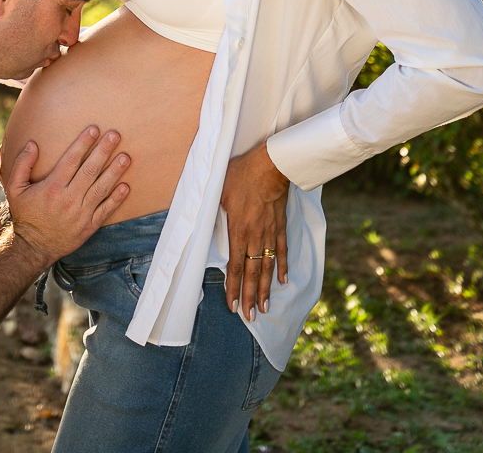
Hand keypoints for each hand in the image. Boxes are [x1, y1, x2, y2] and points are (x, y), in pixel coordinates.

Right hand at [4, 127, 129, 263]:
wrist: (33, 248)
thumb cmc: (25, 215)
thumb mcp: (15, 189)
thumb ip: (22, 165)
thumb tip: (33, 144)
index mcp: (52, 187)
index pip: (71, 160)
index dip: (83, 143)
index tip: (94, 129)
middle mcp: (68, 199)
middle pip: (89, 171)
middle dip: (103, 151)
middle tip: (115, 135)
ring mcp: (80, 213)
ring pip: (101, 189)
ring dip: (114, 172)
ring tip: (125, 157)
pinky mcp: (89, 226)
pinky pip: (105, 210)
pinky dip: (117, 199)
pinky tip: (126, 186)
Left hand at [221, 142, 289, 319]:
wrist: (271, 165)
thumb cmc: (242, 175)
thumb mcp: (218, 190)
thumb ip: (211, 209)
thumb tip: (198, 218)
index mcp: (238, 231)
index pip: (234, 267)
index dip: (233, 288)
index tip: (232, 306)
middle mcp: (255, 237)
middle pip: (252, 273)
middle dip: (249, 297)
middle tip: (250, 316)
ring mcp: (270, 233)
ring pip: (268, 267)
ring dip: (265, 288)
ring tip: (265, 307)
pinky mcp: (280, 226)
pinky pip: (282, 250)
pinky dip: (283, 266)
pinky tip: (283, 280)